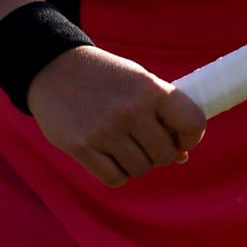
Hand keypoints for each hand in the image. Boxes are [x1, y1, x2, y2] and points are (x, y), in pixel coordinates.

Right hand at [25, 46, 208, 186]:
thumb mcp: (138, 81)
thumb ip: (163, 114)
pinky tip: (108, 156)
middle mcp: (131, 110)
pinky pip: (115, 178)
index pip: (192, 123)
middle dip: (159, 153)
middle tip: (144, 141)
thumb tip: (182, 156)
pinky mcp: (82, 147)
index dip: (191, 137)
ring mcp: (106, 131)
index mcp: (150, 89)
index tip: (180, 139)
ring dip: (135, 163)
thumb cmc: (106, 77)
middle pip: (165, 155)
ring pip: (140, 169)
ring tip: (122, 144)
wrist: (54, 68)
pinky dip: (116, 173)